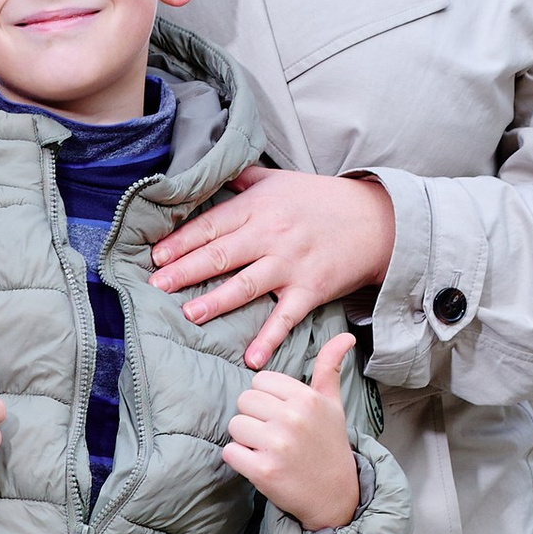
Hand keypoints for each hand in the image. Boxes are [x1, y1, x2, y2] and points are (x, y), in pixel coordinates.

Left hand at [149, 165, 396, 369]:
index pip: (211, 225)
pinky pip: (286, 318)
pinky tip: (251, 358)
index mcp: (259, 207)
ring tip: (189, 315)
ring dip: (216, 302)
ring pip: (246, 285)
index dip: (181, 241)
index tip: (155, 256)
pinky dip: (269, 339)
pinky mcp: (311, 290)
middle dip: (185, 271)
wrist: (376, 220)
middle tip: (156, 286)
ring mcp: (291, 264)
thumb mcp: (279, 179)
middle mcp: (271, 235)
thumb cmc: (321, 199)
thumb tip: (207, 175)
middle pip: (221, 255)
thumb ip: (241, 180)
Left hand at [223, 334, 361, 531]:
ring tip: (268, 450)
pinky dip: (239, 459)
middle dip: (254, 418)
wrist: (335, 495)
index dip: (265, 398)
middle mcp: (292, 418)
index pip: (259, 380)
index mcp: (306, 398)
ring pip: (234, 425)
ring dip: (245, 439)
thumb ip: (329, 368)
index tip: (280, 415)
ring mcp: (277, 444)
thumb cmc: (329, 445)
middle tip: (274, 435)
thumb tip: (346, 336)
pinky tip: (259, 464)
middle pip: (244, 401)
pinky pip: (230, 451)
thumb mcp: (332, 404)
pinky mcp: (263, 470)